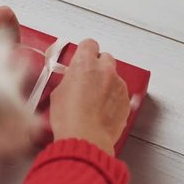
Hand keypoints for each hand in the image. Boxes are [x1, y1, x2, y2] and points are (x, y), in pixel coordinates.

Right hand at [50, 39, 129, 154]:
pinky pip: (120, 94)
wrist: (85, 139)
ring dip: (106, 84)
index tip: (82, 58)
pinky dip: (113, 99)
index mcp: (85, 63)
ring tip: (93, 101)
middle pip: (105, 58)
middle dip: (98, 66)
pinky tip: (101, 111)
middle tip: (88, 79)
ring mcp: (118, 85)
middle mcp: (105, 70)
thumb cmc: (69, 119)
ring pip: (114, 77)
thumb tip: (72, 79)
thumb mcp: (58, 92)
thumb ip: (69, 78)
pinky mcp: (126, 101)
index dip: (85, 52)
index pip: (89, 44)